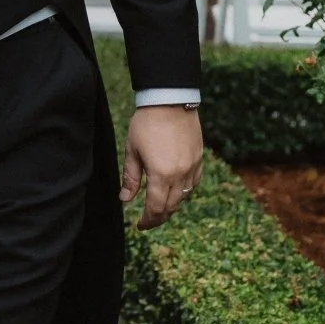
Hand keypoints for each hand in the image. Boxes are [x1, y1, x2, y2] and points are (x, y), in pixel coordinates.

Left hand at [122, 110, 202, 228]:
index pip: (155, 209)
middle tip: (148, 218)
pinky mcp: (199, 158)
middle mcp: (179, 175)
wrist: (170, 98)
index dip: (147, 221)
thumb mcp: (133, 149)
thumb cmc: (146, 122)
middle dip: (158, 216)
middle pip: (170, 207)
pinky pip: (194, 183)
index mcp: (161, 175)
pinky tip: (176, 188)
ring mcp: (192, 167)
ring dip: (171, 204)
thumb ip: (131, 178)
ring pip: (183, 197)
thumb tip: (125, 200)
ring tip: (160, 204)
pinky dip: (184, 191)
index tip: (139, 225)